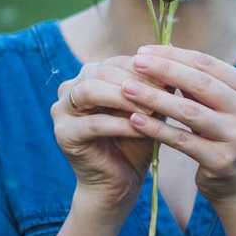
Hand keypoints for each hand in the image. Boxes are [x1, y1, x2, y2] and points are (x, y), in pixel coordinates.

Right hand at [51, 57, 168, 214]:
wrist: (120, 183)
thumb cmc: (136, 142)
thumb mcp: (148, 109)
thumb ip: (155, 85)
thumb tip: (174, 52)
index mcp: (88, 76)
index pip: (115, 62)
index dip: (143, 68)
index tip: (171, 76)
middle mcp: (70, 88)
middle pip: (100, 71)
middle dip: (133, 80)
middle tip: (163, 91)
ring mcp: (61, 111)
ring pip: (90, 91)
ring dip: (124, 98)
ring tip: (152, 108)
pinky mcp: (63, 134)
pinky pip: (93, 123)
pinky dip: (120, 124)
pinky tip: (143, 128)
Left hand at [123, 45, 235, 203]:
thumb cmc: (222, 134)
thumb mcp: (218, 105)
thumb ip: (197, 81)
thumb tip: (165, 48)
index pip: (207, 64)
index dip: (174, 55)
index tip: (143, 50)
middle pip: (200, 83)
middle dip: (164, 70)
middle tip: (135, 62)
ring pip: (189, 112)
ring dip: (155, 98)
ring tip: (127, 88)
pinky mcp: (222, 161)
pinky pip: (182, 141)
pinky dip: (157, 128)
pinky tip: (135, 120)